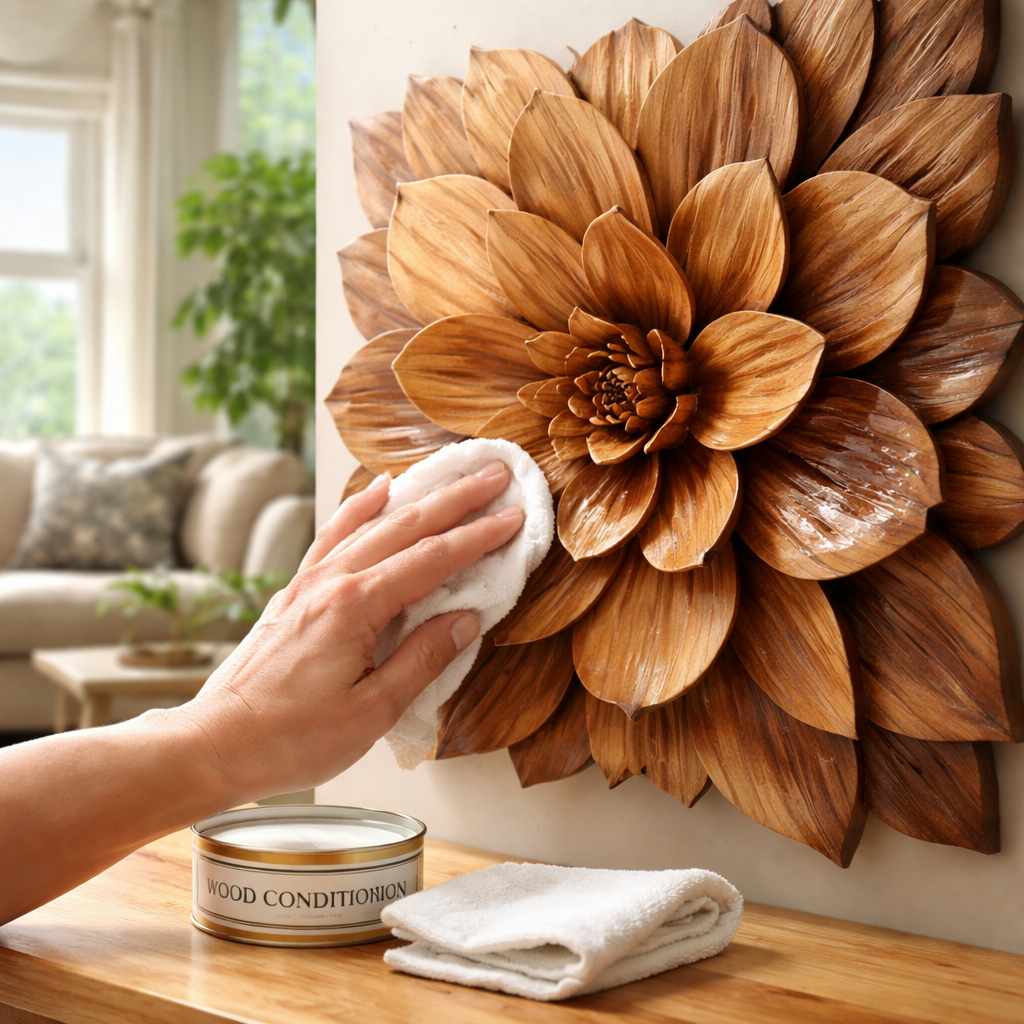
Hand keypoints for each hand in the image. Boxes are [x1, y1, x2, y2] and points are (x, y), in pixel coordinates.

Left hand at [181, 459, 522, 801]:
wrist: (217, 743)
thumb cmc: (290, 739)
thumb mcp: (371, 711)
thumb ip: (422, 660)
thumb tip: (464, 623)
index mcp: (354, 609)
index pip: (432, 560)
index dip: (478, 538)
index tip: (511, 518)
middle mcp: (330, 583)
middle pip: (405, 527)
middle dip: (456, 499)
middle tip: (494, 475)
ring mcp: (309, 583)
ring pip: (372, 524)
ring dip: (417, 497)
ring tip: (449, 476)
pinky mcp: (295, 592)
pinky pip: (333, 535)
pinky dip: (359, 509)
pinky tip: (377, 492)